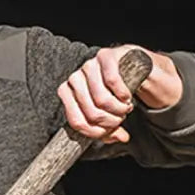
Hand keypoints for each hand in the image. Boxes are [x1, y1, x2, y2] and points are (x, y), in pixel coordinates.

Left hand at [58, 45, 181, 144]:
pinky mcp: (104, 56)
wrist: (127, 65)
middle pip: (91, 113)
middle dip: (110, 122)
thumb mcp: (107, 113)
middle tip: (120, 119)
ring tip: (125, 108)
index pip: (76, 122)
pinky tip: (126, 97)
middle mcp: (74, 78)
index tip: (107, 132)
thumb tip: (121, 138)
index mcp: (66, 94)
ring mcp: (88, 65)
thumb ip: (109, 130)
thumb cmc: (111, 93)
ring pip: (102, 100)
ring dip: (118, 109)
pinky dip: (122, 94)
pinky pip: (112, 81)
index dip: (93, 132)